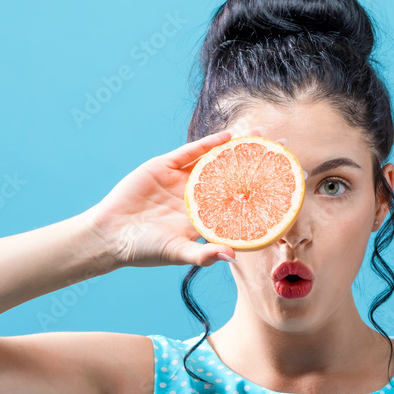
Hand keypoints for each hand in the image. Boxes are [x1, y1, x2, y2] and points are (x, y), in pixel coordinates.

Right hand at [82, 126, 278, 267]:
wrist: (110, 235)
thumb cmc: (144, 250)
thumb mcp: (176, 253)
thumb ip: (203, 254)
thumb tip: (232, 256)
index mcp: (204, 217)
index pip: (237, 201)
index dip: (258, 193)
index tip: (282, 186)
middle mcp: (196, 195)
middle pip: (231, 175)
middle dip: (254, 164)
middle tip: (280, 151)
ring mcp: (181, 179)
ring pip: (214, 159)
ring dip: (236, 148)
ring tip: (260, 137)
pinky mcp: (164, 166)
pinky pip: (190, 152)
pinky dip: (208, 144)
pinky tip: (227, 138)